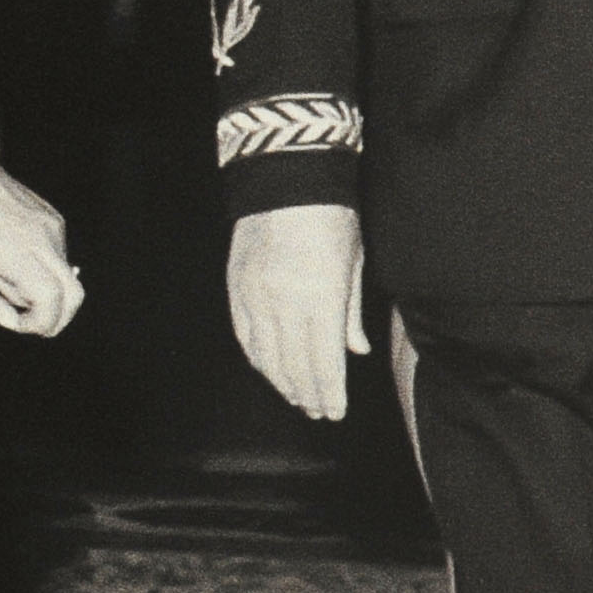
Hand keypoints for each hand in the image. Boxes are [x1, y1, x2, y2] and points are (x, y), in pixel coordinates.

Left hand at [0, 162, 84, 335]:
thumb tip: (12, 321)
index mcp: (19, 253)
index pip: (53, 302)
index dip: (41, 324)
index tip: (18, 323)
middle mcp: (45, 240)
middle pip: (75, 295)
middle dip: (55, 318)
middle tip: (25, 319)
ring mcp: (53, 228)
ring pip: (66, 277)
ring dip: (41, 290)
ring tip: (3, 273)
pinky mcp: (54, 219)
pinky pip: (58, 256)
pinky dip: (41, 269)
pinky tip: (10, 256)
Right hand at [227, 203, 367, 420]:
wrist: (285, 180)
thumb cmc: (331, 217)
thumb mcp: (353, 262)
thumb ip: (351, 312)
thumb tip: (356, 351)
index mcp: (321, 297)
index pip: (324, 362)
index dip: (330, 393)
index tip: (336, 412)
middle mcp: (285, 302)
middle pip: (295, 366)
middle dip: (308, 394)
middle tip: (319, 412)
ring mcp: (255, 296)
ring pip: (266, 357)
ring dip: (282, 382)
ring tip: (297, 398)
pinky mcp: (237, 288)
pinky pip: (245, 336)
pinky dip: (258, 359)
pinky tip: (269, 370)